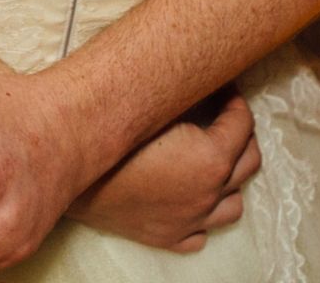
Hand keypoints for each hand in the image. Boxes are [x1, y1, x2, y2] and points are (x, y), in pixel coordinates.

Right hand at [67, 89, 260, 251]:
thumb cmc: (112, 132)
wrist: (71, 170)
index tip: (223, 89)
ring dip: (230, 179)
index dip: (234, 99)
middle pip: (248, 161)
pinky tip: (191, 197)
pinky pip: (202, 233)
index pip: (243, 122)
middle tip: (221, 116)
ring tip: (214, 159)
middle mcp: (209, 193)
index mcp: (211, 159)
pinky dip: (204, 215)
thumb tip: (202, 81)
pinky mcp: (168, 236)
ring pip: (234, 203)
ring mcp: (191, 220)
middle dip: (240, 134)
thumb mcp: (156, 107)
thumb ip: (188, 97)